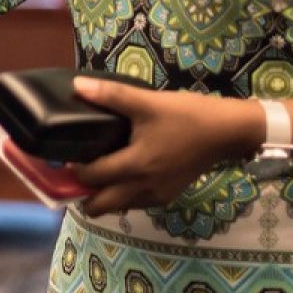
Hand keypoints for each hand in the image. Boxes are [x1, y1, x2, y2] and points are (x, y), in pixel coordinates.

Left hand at [62, 77, 259, 215]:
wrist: (227, 132)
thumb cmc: (187, 116)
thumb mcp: (147, 102)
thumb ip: (110, 95)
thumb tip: (78, 85)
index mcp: (135, 167)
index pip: (93, 178)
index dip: (74, 171)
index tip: (65, 157)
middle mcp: (143, 188)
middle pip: (100, 207)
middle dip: (83, 195)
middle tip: (75, 174)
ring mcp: (157, 195)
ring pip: (119, 207)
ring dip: (103, 197)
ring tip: (96, 173)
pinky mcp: (169, 195)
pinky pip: (136, 203)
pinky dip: (123, 195)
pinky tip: (122, 174)